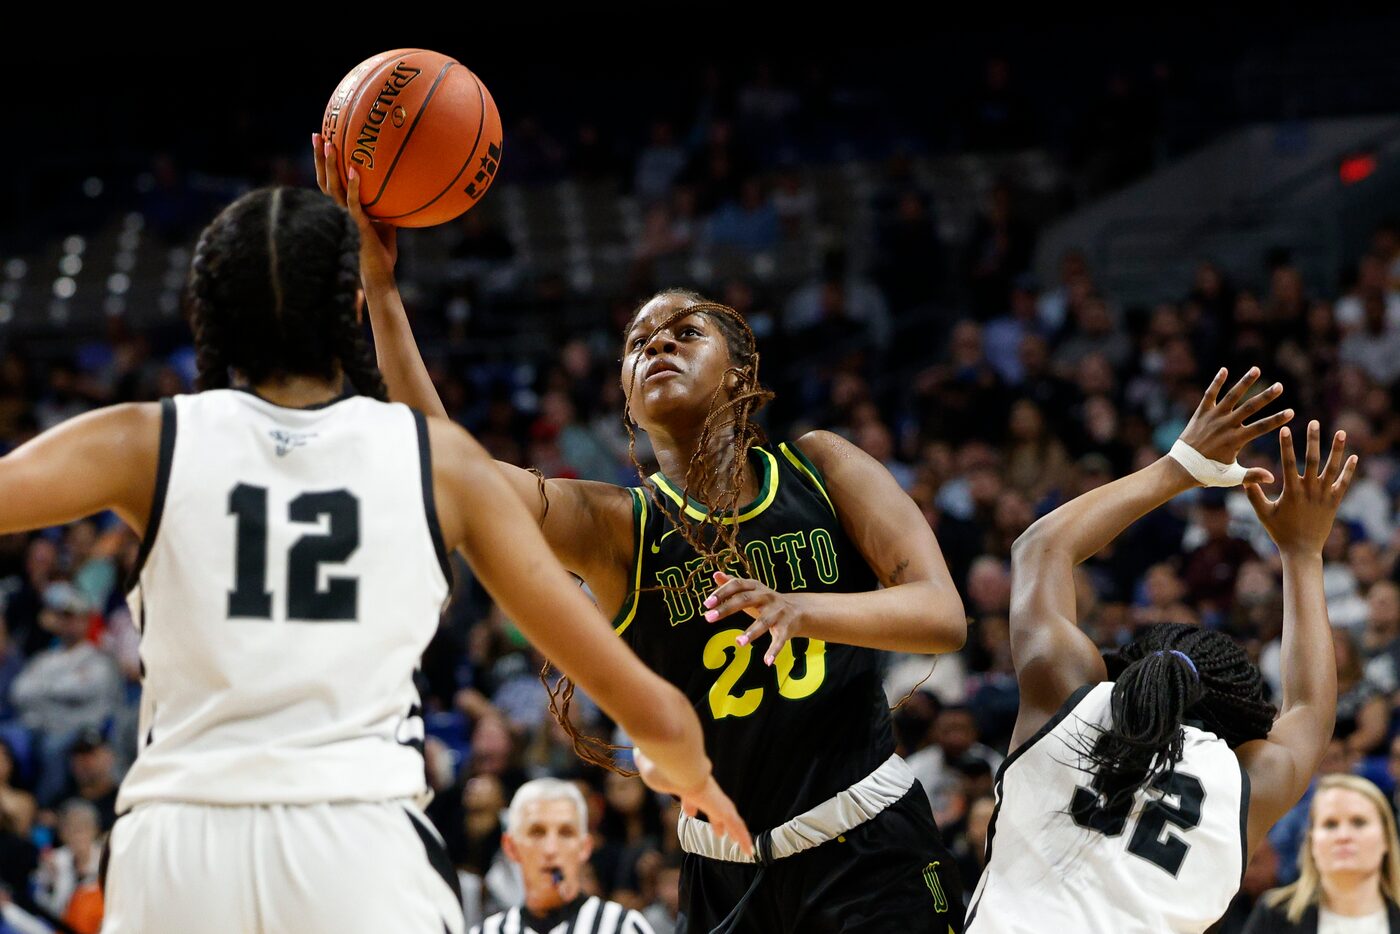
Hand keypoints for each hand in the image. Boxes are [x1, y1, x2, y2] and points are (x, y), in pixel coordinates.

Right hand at [311, 133, 397, 281]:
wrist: (380, 274)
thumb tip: (399, 189)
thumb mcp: (385, 223)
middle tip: (317, 134)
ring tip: (328, 145)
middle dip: (318, 157)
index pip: (329, 181)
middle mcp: (339, 211)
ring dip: (329, 166)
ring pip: (332, 188)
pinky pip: (353, 203)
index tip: (322, 140)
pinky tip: (353, 171)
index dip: (323, 163)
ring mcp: (346, 217)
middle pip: (323, 179)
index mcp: (343, 208)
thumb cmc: (381, 252)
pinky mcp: (356, 225)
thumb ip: (386, 205)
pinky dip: (352, 187)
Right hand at [633, 748, 752, 855]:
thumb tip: (639, 753)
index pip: (691, 794)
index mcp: (684, 779)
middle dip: (716, 819)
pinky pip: (734, 823)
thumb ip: (647, 762)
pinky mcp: (719, 805)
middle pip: (712, 805)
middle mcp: (701, 785)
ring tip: (744, 847)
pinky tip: (748, 850)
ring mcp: (712, 795)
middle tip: (719, 832)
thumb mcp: (650, 766)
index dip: (691, 804)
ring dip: (736, 831)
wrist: (676, 758)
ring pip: (728, 815)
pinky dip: (741, 836)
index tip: (690, 813)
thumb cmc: (659, 764)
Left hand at [705, 571, 806, 665]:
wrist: (798, 610)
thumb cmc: (767, 602)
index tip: (706, 603)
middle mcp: (767, 597)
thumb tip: (716, 573)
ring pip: (763, 622)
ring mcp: (777, 613)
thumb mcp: (751, 591)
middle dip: (727, 609)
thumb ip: (733, 584)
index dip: (721, 593)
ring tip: (739, 642)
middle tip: (709, 618)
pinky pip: (780, 640)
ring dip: (751, 632)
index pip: (737, 585)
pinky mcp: (786, 628)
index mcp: (756, 587)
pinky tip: (767, 661)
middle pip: (745, 600)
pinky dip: (774, 651)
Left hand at [1177, 367, 1291, 480]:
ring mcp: (1213, 417)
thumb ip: (1252, 476)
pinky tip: (1224, 370)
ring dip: (1244, 382)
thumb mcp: (1232, 476)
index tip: (1291, 412)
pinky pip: (1210, 395)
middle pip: (1249, 408)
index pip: (1261, 428)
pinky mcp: (1201, 413)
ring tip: (1256, 369)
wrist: (1181, 467)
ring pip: (1231, 396)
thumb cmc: (1208, 473)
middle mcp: (1225, 425)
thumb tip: (1272, 479)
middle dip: (1266, 396)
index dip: (1277, 420)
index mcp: (1235, 440)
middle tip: (1280, 386)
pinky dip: (1216, 382)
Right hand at [1245, 421, 1357, 556]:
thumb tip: (1244, 480)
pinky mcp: (1334, 502)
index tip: (1285, 429)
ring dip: (1337, 449)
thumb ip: (1254, 496)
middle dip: (1313, 440)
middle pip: (1313, 460)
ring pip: (1332, 468)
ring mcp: (1324, 495)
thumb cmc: (1280, 532)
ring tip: (1341, 432)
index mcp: (1291, 491)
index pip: (1288, 463)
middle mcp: (1309, 490)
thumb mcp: (1263, 514)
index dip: (1286, 445)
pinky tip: (1354, 456)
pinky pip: (1343, 483)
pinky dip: (1349, 470)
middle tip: (1314, 422)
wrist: (1302, 550)